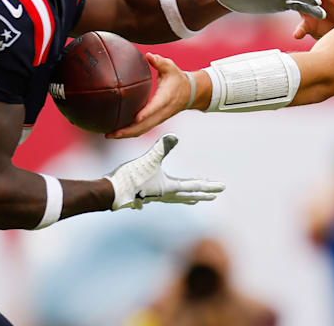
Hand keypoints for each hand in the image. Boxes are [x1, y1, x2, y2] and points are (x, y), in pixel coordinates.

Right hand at [104, 134, 224, 209]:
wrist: (111, 192)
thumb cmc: (131, 177)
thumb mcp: (149, 159)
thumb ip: (163, 147)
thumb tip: (175, 135)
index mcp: (169, 187)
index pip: (195, 186)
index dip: (209, 186)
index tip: (222, 188)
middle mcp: (165, 194)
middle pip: (189, 195)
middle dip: (203, 194)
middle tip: (215, 195)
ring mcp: (155, 196)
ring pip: (177, 197)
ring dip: (188, 196)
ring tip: (195, 198)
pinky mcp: (145, 195)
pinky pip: (164, 197)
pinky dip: (171, 196)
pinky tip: (164, 196)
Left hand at [108, 53, 189, 138]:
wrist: (189, 93)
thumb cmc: (178, 79)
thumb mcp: (170, 68)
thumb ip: (159, 62)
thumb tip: (149, 55)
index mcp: (165, 98)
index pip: (155, 108)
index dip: (146, 114)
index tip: (136, 118)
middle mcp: (161, 112)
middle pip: (145, 126)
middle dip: (128, 131)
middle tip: (111, 132)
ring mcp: (158, 119)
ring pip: (142, 131)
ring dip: (126, 134)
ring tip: (109, 135)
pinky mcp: (155, 121)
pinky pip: (142, 130)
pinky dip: (130, 132)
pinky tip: (117, 131)